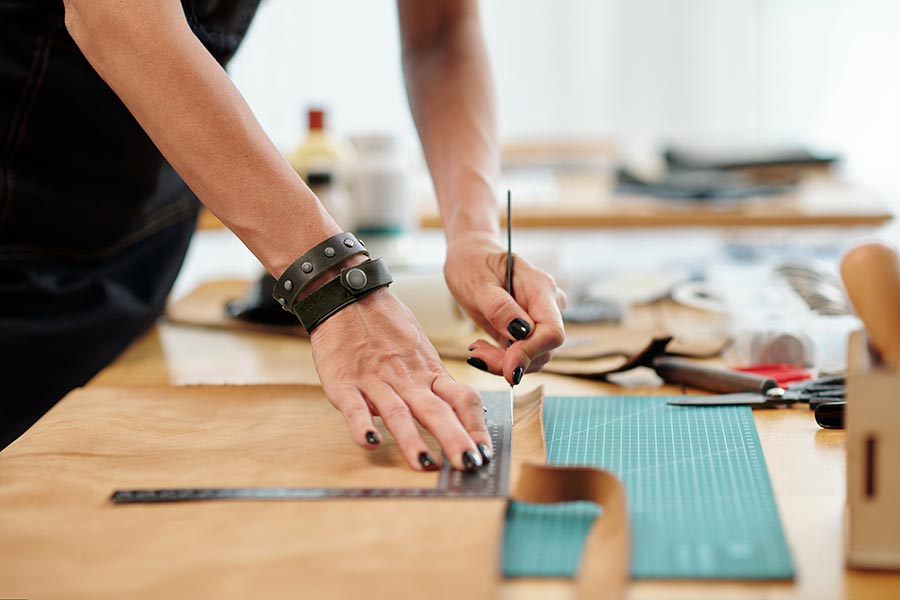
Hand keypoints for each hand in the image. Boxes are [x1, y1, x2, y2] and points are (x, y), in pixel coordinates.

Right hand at [310, 287, 491, 471]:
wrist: (347, 294)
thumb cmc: (385, 324)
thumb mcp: (420, 350)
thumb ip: (434, 382)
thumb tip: (460, 413)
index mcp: (428, 372)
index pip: (461, 399)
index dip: (476, 426)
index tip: (486, 452)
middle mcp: (406, 379)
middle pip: (436, 410)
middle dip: (455, 439)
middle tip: (470, 464)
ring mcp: (375, 380)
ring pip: (397, 412)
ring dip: (411, 439)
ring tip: (425, 463)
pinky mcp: (344, 381)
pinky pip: (354, 406)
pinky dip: (362, 424)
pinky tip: (370, 442)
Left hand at [443, 232, 566, 384]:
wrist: (471, 259)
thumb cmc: (473, 264)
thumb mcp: (477, 282)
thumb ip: (498, 307)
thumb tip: (521, 331)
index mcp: (540, 287)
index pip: (552, 331)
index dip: (532, 352)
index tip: (507, 366)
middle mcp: (549, 305)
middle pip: (544, 349)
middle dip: (511, 360)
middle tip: (476, 353)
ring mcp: (541, 320)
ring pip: (535, 358)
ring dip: (503, 362)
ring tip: (476, 348)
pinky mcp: (529, 333)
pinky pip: (523, 357)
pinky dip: (501, 361)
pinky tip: (482, 348)